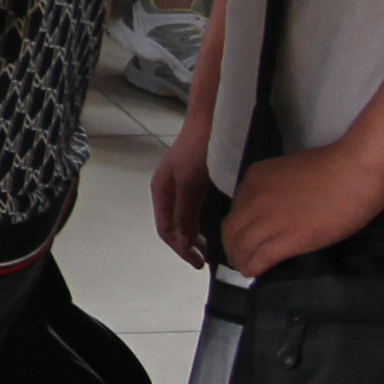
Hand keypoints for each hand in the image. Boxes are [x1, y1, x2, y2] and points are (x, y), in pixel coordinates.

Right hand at [154, 109, 214, 266]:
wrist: (213, 120)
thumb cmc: (199, 151)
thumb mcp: (190, 184)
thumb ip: (185, 213)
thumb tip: (183, 243)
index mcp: (162, 192)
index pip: (166, 230)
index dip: (181, 249)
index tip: (200, 263)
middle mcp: (171, 192)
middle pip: (176, 227)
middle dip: (190, 244)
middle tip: (211, 259)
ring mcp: (185, 186)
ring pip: (189, 219)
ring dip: (200, 234)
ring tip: (218, 246)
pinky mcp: (200, 181)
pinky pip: (200, 209)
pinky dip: (208, 221)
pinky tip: (222, 226)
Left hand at [222, 139, 383, 275]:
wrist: (356, 171)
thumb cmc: (334, 167)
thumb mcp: (289, 171)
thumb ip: (276, 189)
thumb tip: (276, 210)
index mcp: (255, 179)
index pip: (235, 210)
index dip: (238, 227)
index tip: (243, 237)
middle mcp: (254, 198)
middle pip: (231, 229)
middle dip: (232, 246)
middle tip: (238, 257)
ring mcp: (271, 218)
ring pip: (242, 246)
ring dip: (240, 260)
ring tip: (245, 269)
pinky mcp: (290, 238)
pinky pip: (261, 257)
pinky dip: (254, 267)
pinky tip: (255, 273)